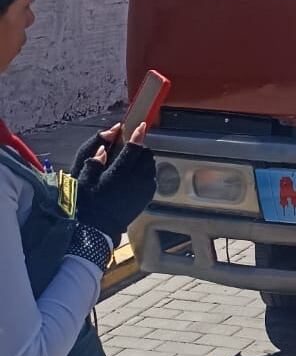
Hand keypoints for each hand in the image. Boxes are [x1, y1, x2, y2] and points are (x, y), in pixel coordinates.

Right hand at [75, 123, 155, 243]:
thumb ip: (94, 162)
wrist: (98, 229)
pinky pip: (152, 176)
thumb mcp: (83, 181)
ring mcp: (145, 188)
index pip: (134, 149)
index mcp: (120, 174)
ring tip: (131, 160)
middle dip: (139, 147)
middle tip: (130, 147)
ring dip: (143, 159)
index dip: (138, 135)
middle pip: (146, 155)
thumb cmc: (88, 203)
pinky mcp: (148, 196)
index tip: (141, 125)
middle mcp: (137, 180)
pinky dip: (146, 171)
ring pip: (151, 164)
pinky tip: (135, 174)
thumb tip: (105, 147)